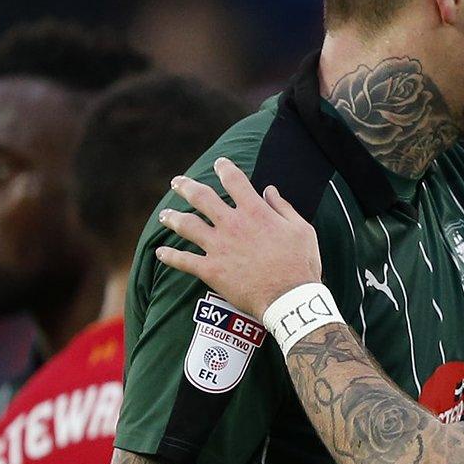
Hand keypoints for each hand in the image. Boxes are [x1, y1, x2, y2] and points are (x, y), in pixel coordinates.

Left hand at [155, 157, 322, 318]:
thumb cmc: (300, 265)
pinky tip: (160, 252)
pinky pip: (183, 260)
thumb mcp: (302, 230)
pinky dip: (169, 256)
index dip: (225, 168)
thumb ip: (283, 208)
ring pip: (186, 225)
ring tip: (164, 215)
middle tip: (177, 183)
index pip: (234, 181)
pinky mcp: (210, 270)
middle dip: (186, 186)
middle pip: (201, 197)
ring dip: (172, 217)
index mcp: (255, 212)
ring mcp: (218, 247)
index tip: (219, 164)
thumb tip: (270, 190)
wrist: (289, 299)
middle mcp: (232, 224)